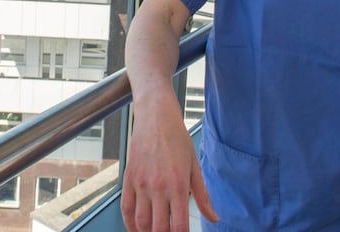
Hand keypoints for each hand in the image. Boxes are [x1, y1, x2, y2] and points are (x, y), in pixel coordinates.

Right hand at [120, 98, 217, 231]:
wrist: (156, 117)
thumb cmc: (177, 139)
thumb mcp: (194, 167)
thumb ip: (203, 196)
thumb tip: (213, 218)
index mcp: (177, 185)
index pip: (179, 225)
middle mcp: (158, 187)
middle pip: (158, 228)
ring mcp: (141, 184)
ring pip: (141, 222)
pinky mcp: (129, 179)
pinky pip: (126, 208)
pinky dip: (130, 223)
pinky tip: (136, 229)